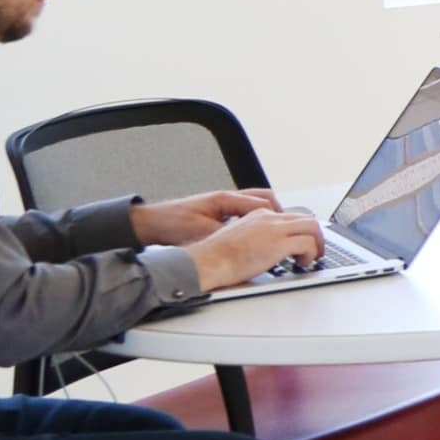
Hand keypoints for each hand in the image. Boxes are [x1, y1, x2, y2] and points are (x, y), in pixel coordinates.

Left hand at [135, 188, 276, 247]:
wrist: (148, 223)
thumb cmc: (169, 223)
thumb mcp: (200, 230)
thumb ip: (225, 233)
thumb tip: (245, 242)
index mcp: (225, 199)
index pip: (264, 201)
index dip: (280, 215)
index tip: (290, 228)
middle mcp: (226, 198)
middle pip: (265, 198)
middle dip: (281, 212)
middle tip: (290, 228)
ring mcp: (222, 204)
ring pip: (256, 204)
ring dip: (268, 215)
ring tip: (277, 232)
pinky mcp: (216, 213)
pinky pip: (245, 212)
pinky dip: (255, 221)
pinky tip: (255, 235)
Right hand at [191, 207, 325, 291]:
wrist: (206, 262)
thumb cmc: (216, 257)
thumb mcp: (240, 239)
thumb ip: (258, 237)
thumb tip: (270, 249)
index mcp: (259, 215)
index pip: (291, 216)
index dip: (302, 230)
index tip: (306, 240)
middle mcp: (269, 218)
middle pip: (306, 219)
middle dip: (316, 235)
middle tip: (316, 250)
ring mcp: (274, 229)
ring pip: (312, 228)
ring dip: (317, 244)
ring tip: (312, 258)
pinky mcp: (278, 244)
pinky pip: (308, 244)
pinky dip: (311, 254)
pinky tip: (302, 264)